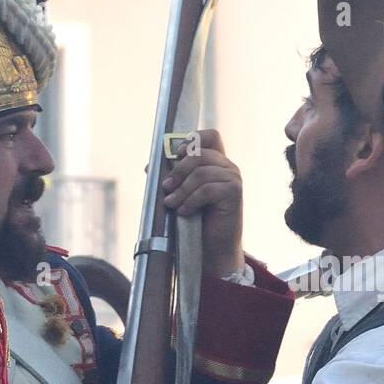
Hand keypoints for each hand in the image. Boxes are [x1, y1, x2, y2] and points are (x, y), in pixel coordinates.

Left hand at [162, 128, 243, 278]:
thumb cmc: (196, 221)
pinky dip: (191, 201)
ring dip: (181, 190)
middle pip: (199, 153)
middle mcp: (227, 166)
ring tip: (171, 204)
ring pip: (201, 172)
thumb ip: (170, 179)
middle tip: (166, 188)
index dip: (192, 139)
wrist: (212, 247)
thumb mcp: (181, 195)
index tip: (176, 154)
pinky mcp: (234, 192)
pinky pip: (207, 189)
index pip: (210, 136)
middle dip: (178, 171)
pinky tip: (184, 212)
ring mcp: (233, 178)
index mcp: (216, 162)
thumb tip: (149, 166)